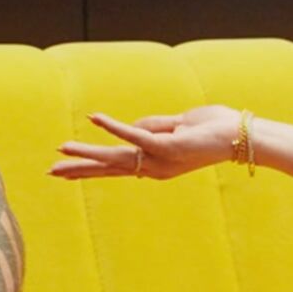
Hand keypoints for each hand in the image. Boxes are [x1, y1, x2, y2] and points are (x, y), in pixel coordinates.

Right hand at [49, 106, 240, 180]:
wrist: (242, 136)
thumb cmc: (214, 129)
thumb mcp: (179, 125)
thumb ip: (155, 125)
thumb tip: (133, 125)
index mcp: (155, 164)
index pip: (115, 167)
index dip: (89, 168)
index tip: (64, 171)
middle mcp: (154, 167)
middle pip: (108, 168)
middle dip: (78, 169)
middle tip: (50, 172)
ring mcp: (159, 158)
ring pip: (114, 157)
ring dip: (86, 152)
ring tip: (61, 151)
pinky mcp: (166, 145)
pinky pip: (133, 134)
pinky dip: (113, 126)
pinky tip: (93, 118)